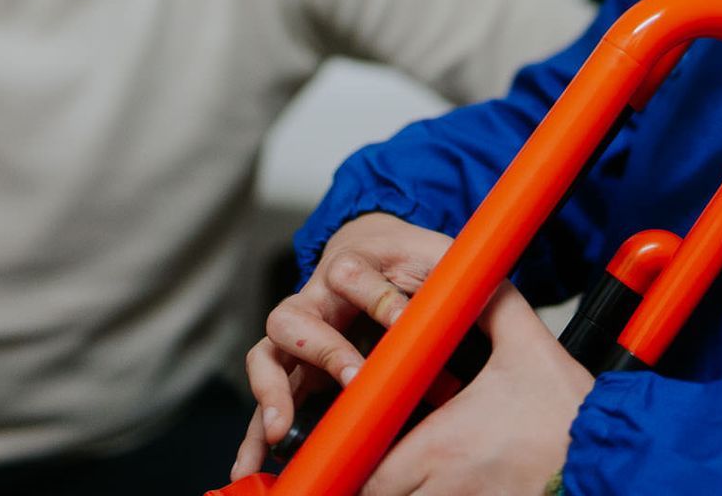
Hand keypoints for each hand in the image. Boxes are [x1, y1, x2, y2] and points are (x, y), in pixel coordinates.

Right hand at [232, 213, 454, 479]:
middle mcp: (312, 302)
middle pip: (292, 318)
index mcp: (347, 268)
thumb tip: (469, 303)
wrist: (384, 256)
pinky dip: (256, 434)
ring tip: (280, 431)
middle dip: (322, 350)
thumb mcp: (434, 258)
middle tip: (352, 378)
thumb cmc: (410, 260)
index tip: (404, 320)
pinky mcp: (296, 373)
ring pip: (268, 360)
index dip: (378, 297)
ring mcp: (298, 339)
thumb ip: (448, 277)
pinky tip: (252, 466)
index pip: (349, 274)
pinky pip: (267, 401)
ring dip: (272, 395)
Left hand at [362, 282, 589, 495]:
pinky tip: (453, 480)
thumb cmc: (569, 410)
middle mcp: (446, 488)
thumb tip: (473, 274)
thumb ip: (493, 304)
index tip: (358, 441)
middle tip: (381, 453)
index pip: (367, 471)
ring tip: (419, 468)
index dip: (355, 458)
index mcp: (441, 445)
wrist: (611, 454)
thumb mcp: (528, 345)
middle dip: (375, 478)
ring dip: (408, 491)